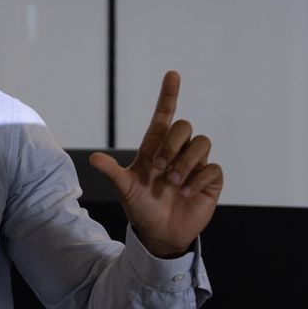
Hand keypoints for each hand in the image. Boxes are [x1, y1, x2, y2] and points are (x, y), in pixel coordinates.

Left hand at [89, 71, 223, 256]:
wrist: (159, 234)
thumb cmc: (141, 208)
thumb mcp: (125, 189)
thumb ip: (112, 172)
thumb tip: (93, 158)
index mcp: (155, 148)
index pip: (164, 116)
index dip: (169, 95)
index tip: (172, 74)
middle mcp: (176, 152)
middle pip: (184, 126)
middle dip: (172, 145)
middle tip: (160, 168)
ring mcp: (195, 164)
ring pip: (202, 143)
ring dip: (186, 161)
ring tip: (173, 182)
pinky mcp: (210, 180)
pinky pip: (214, 167)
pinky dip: (199, 178)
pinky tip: (186, 192)